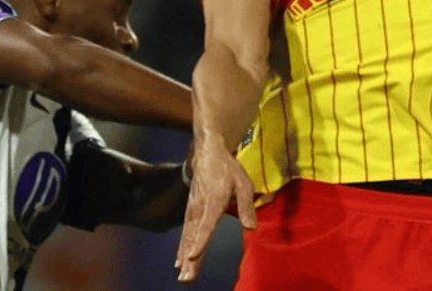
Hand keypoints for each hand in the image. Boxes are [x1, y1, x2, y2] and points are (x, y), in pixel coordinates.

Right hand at [174, 136, 257, 282]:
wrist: (208, 154)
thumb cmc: (228, 170)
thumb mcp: (244, 184)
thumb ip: (246, 206)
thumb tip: (251, 228)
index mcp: (214, 200)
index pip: (206, 224)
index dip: (200, 241)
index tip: (193, 257)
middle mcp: (200, 207)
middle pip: (194, 236)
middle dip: (190, 259)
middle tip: (186, 279)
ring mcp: (192, 209)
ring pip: (187, 237)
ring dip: (185, 257)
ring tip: (183, 276)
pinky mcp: (190, 211)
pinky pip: (186, 232)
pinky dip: (182, 248)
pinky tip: (180, 262)